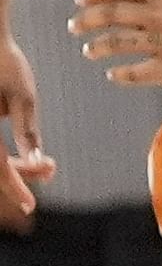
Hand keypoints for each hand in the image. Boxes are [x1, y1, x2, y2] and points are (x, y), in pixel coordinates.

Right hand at [0, 31, 51, 221]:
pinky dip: (3, 155)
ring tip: (46, 165)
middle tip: (52, 169)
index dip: (14, 187)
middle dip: (20, 173)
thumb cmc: (2, 59)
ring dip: (12, 166)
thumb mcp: (22, 94)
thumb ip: (27, 129)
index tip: (30, 206)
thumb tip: (38, 160)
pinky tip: (27, 154)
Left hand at [70, 0, 161, 87]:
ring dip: (98, 47)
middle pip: (112, 15)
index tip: (78, 1)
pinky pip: (137, 72)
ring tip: (89, 51)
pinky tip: (113, 76)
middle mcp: (161, 16)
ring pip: (118, 43)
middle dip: (87, 21)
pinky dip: (121, 74)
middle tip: (74, 27)